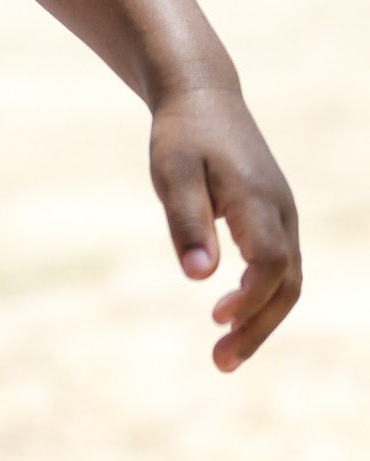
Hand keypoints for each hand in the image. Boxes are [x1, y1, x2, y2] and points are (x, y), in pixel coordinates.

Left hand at [149, 85, 300, 371]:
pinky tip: (229, 316)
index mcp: (256, 199)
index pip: (269, 262)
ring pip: (287, 280)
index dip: (250, 297)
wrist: (204, 98)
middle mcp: (280, 211)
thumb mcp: (172, 174)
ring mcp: (283, 215)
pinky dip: (261, 299)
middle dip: (258, 328)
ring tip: (223, 354)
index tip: (216, 320)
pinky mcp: (274, 218)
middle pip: (287, 283)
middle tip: (222, 363)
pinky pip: (279, 268)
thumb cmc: (182, 136)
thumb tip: (199, 277)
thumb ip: (186, 222)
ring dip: (260, 320)